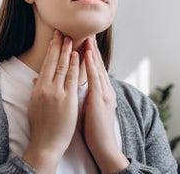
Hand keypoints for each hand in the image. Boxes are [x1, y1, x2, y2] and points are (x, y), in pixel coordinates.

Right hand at [23, 30, 78, 172]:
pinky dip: (75, 65)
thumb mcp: (34, 106)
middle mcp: (46, 88)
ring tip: (71, 39)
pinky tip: (77, 56)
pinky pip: (73, 78)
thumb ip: (36, 90)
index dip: (51, 50)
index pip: (46, 64)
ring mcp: (58, 93)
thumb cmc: (41, 125)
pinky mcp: (68, 99)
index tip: (54, 39)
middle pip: (54, 62)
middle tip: (62, 32)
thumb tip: (36, 79)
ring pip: (63, 67)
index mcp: (38, 89)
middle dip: (58, 46)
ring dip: (67, 52)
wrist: (46, 142)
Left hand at [83, 36, 128, 172]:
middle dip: (93, 49)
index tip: (84, 44)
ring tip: (87, 37)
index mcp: (102, 92)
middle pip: (98, 66)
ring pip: (97, 68)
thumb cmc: (93, 129)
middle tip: (87, 34)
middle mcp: (105, 89)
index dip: (90, 57)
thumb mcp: (89, 109)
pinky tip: (87, 54)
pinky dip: (91, 65)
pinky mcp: (101, 99)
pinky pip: (95, 78)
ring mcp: (105, 93)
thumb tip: (74, 89)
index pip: (95, 71)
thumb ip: (84, 97)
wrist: (104, 145)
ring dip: (92, 52)